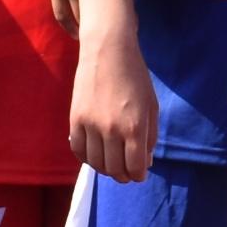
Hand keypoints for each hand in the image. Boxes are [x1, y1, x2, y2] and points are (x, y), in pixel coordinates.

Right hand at [69, 32, 157, 183]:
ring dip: (105, 168)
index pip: (135, 168)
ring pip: (96, 163)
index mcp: (135, 127)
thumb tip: (145, 163)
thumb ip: (150, 137)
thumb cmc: (135, 77)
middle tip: (126, 172)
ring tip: (111, 163)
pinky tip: (95, 153)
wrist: (108, 51)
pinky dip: (87, 158)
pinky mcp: (75, 119)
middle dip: (123, 175)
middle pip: (115, 169)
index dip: (138, 175)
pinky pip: (78, 150)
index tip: (139, 172)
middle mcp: (112, 130)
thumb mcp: (151, 106)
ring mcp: (91, 125)